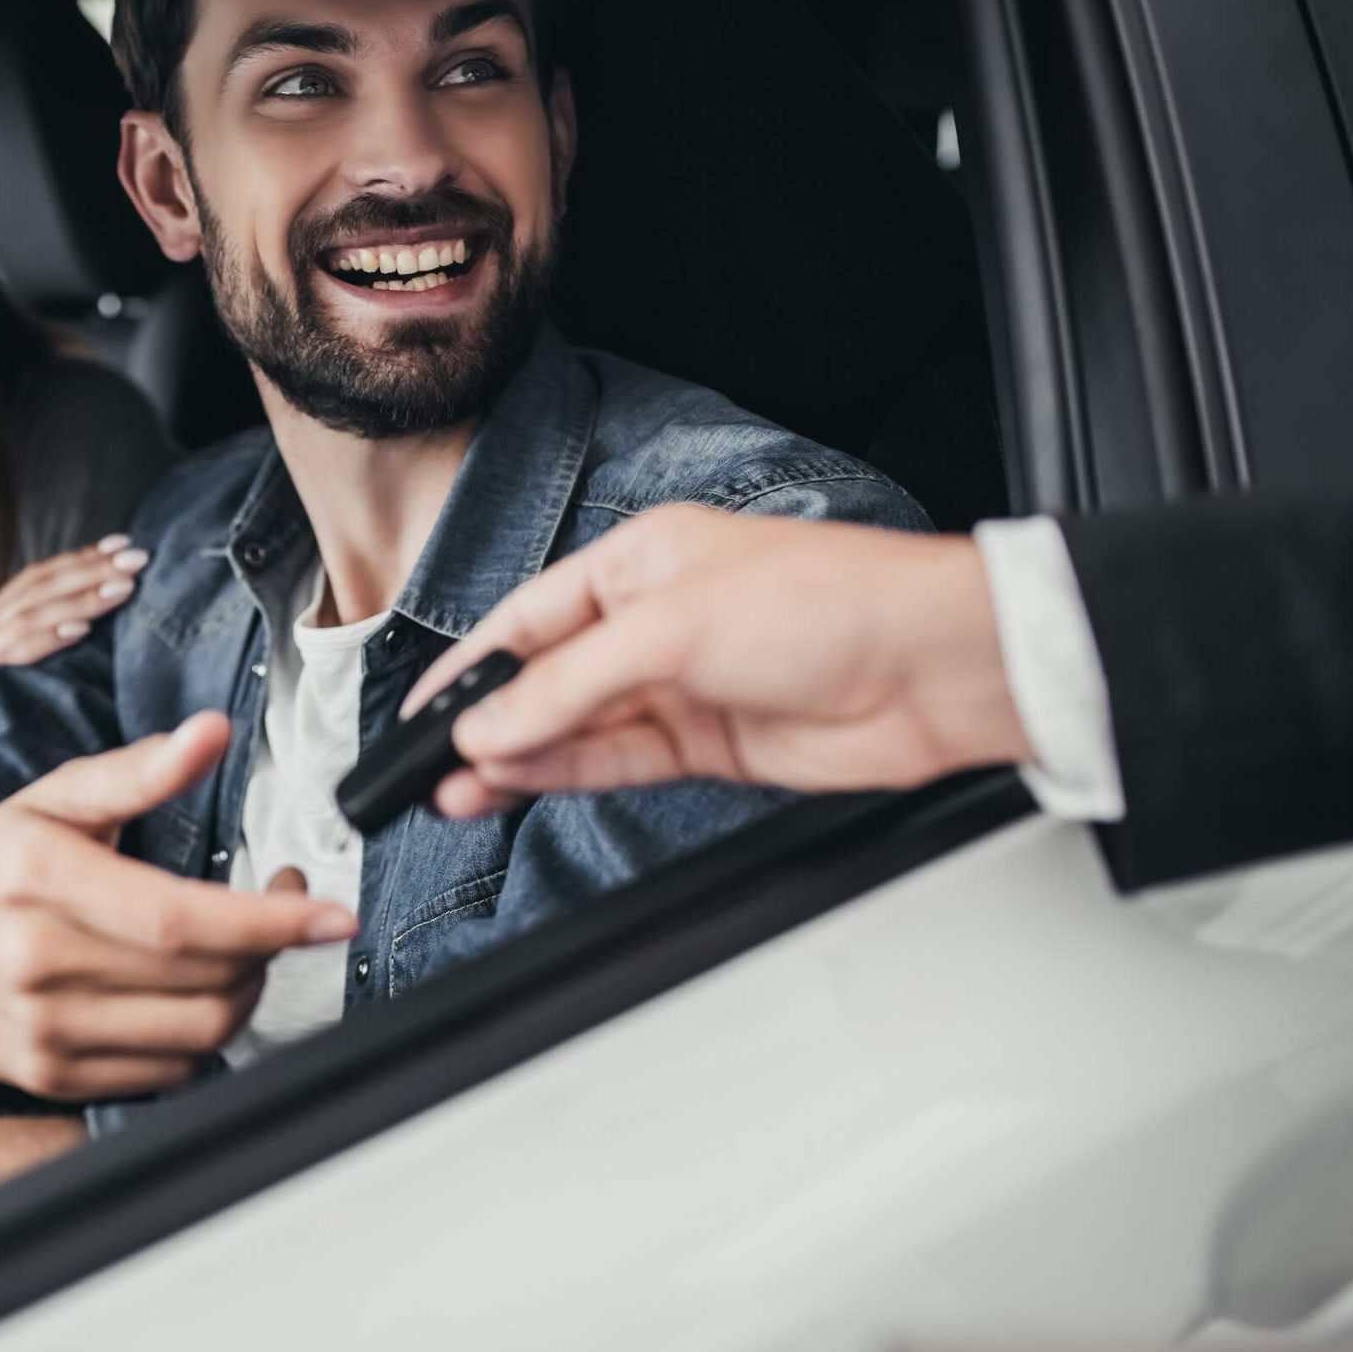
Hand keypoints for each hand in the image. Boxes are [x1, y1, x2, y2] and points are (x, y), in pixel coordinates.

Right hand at [0, 535, 147, 726]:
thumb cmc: (19, 727)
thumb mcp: (41, 675)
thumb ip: (65, 638)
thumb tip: (120, 603)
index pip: (40, 577)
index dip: (81, 558)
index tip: (124, 544)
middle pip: (38, 585)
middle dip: (90, 569)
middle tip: (137, 558)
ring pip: (30, 611)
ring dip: (80, 597)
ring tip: (123, 588)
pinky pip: (12, 651)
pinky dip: (47, 636)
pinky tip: (81, 629)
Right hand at [0, 713, 354, 1099]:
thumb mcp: (53, 796)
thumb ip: (138, 770)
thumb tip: (212, 732)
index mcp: (44, 879)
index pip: (181, 919)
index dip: (270, 922)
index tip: (331, 914)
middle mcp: (39, 962)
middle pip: (201, 981)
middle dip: (269, 950)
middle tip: (284, 910)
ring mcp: (41, 1030)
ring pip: (195, 1034)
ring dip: (245, 993)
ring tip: (243, 951)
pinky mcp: (45, 1075)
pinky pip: (164, 1072)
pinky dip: (200, 1036)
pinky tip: (192, 991)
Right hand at [405, 505, 1030, 812]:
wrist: (931, 668)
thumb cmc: (828, 600)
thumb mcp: (672, 628)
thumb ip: (570, 684)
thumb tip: (492, 725)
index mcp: (639, 560)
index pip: (527, 616)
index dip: (470, 664)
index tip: (421, 710)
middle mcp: (655, 620)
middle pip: (547, 679)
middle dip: (488, 722)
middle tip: (430, 766)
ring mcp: (682, 686)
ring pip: (576, 729)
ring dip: (518, 759)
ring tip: (457, 791)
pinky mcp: (710, 743)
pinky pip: (618, 762)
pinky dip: (567, 775)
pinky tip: (519, 786)